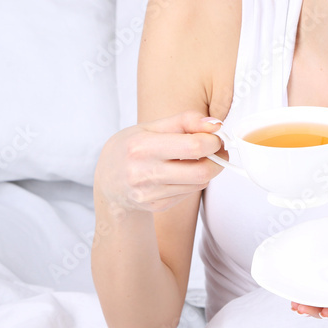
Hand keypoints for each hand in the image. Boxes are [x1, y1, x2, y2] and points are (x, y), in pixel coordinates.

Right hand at [94, 110, 225, 213]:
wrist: (108, 182)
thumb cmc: (130, 148)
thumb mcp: (151, 127)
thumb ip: (185, 121)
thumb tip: (216, 124)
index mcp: (142, 147)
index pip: (194, 146)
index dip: (213, 141)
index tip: (215, 137)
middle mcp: (144, 173)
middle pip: (201, 171)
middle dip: (219, 159)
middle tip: (218, 150)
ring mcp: (150, 194)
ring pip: (199, 183)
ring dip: (208, 170)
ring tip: (199, 158)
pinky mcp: (157, 206)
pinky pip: (190, 192)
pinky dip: (194, 181)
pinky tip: (183, 172)